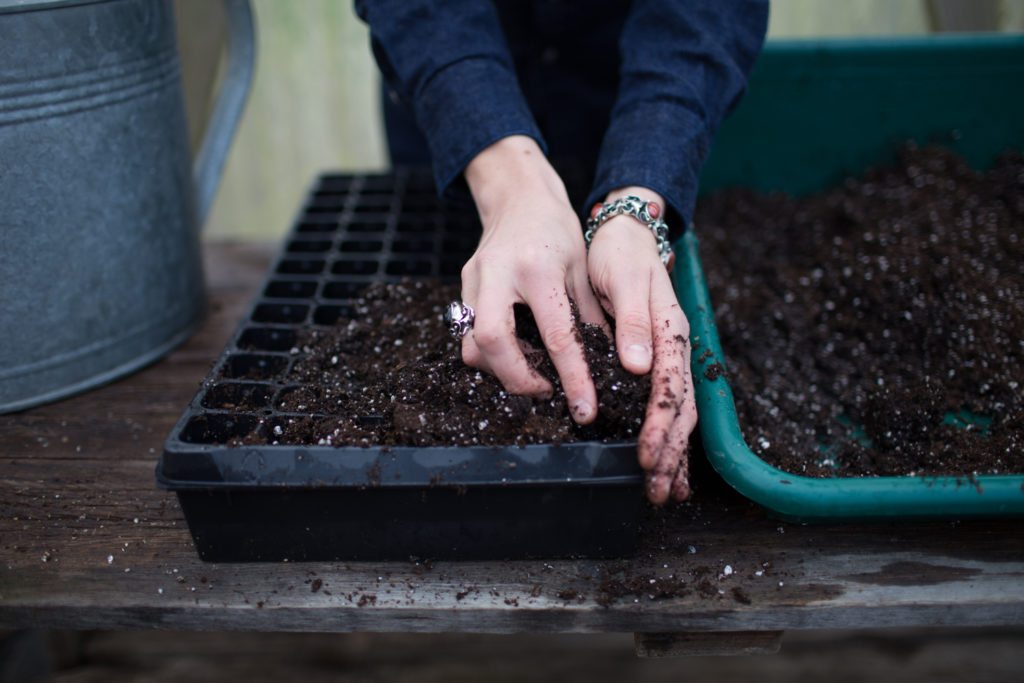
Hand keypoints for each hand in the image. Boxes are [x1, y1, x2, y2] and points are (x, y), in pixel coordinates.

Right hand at [461, 136, 607, 422]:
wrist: (518, 197)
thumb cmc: (558, 231)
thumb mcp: (584, 270)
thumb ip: (591, 319)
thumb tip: (611, 367)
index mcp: (538, 268)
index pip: (556, 336)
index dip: (572, 378)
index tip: (585, 408)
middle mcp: (498, 274)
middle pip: (492, 343)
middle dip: (518, 378)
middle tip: (546, 392)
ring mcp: (473, 280)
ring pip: (472, 345)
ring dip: (502, 369)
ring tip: (533, 373)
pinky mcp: (463, 287)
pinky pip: (469, 333)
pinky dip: (493, 355)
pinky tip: (518, 354)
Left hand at [587, 187, 696, 503]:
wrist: (626, 234)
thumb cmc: (622, 255)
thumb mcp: (624, 278)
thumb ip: (635, 321)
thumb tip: (638, 365)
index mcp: (669, 332)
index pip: (669, 389)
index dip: (659, 425)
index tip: (645, 455)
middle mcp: (675, 350)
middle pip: (681, 411)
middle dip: (670, 454)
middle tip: (658, 491)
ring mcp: (668, 358)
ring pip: (679, 415)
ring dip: (673, 455)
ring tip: (667, 491)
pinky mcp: (655, 362)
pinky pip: (667, 406)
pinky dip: (668, 438)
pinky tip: (664, 462)